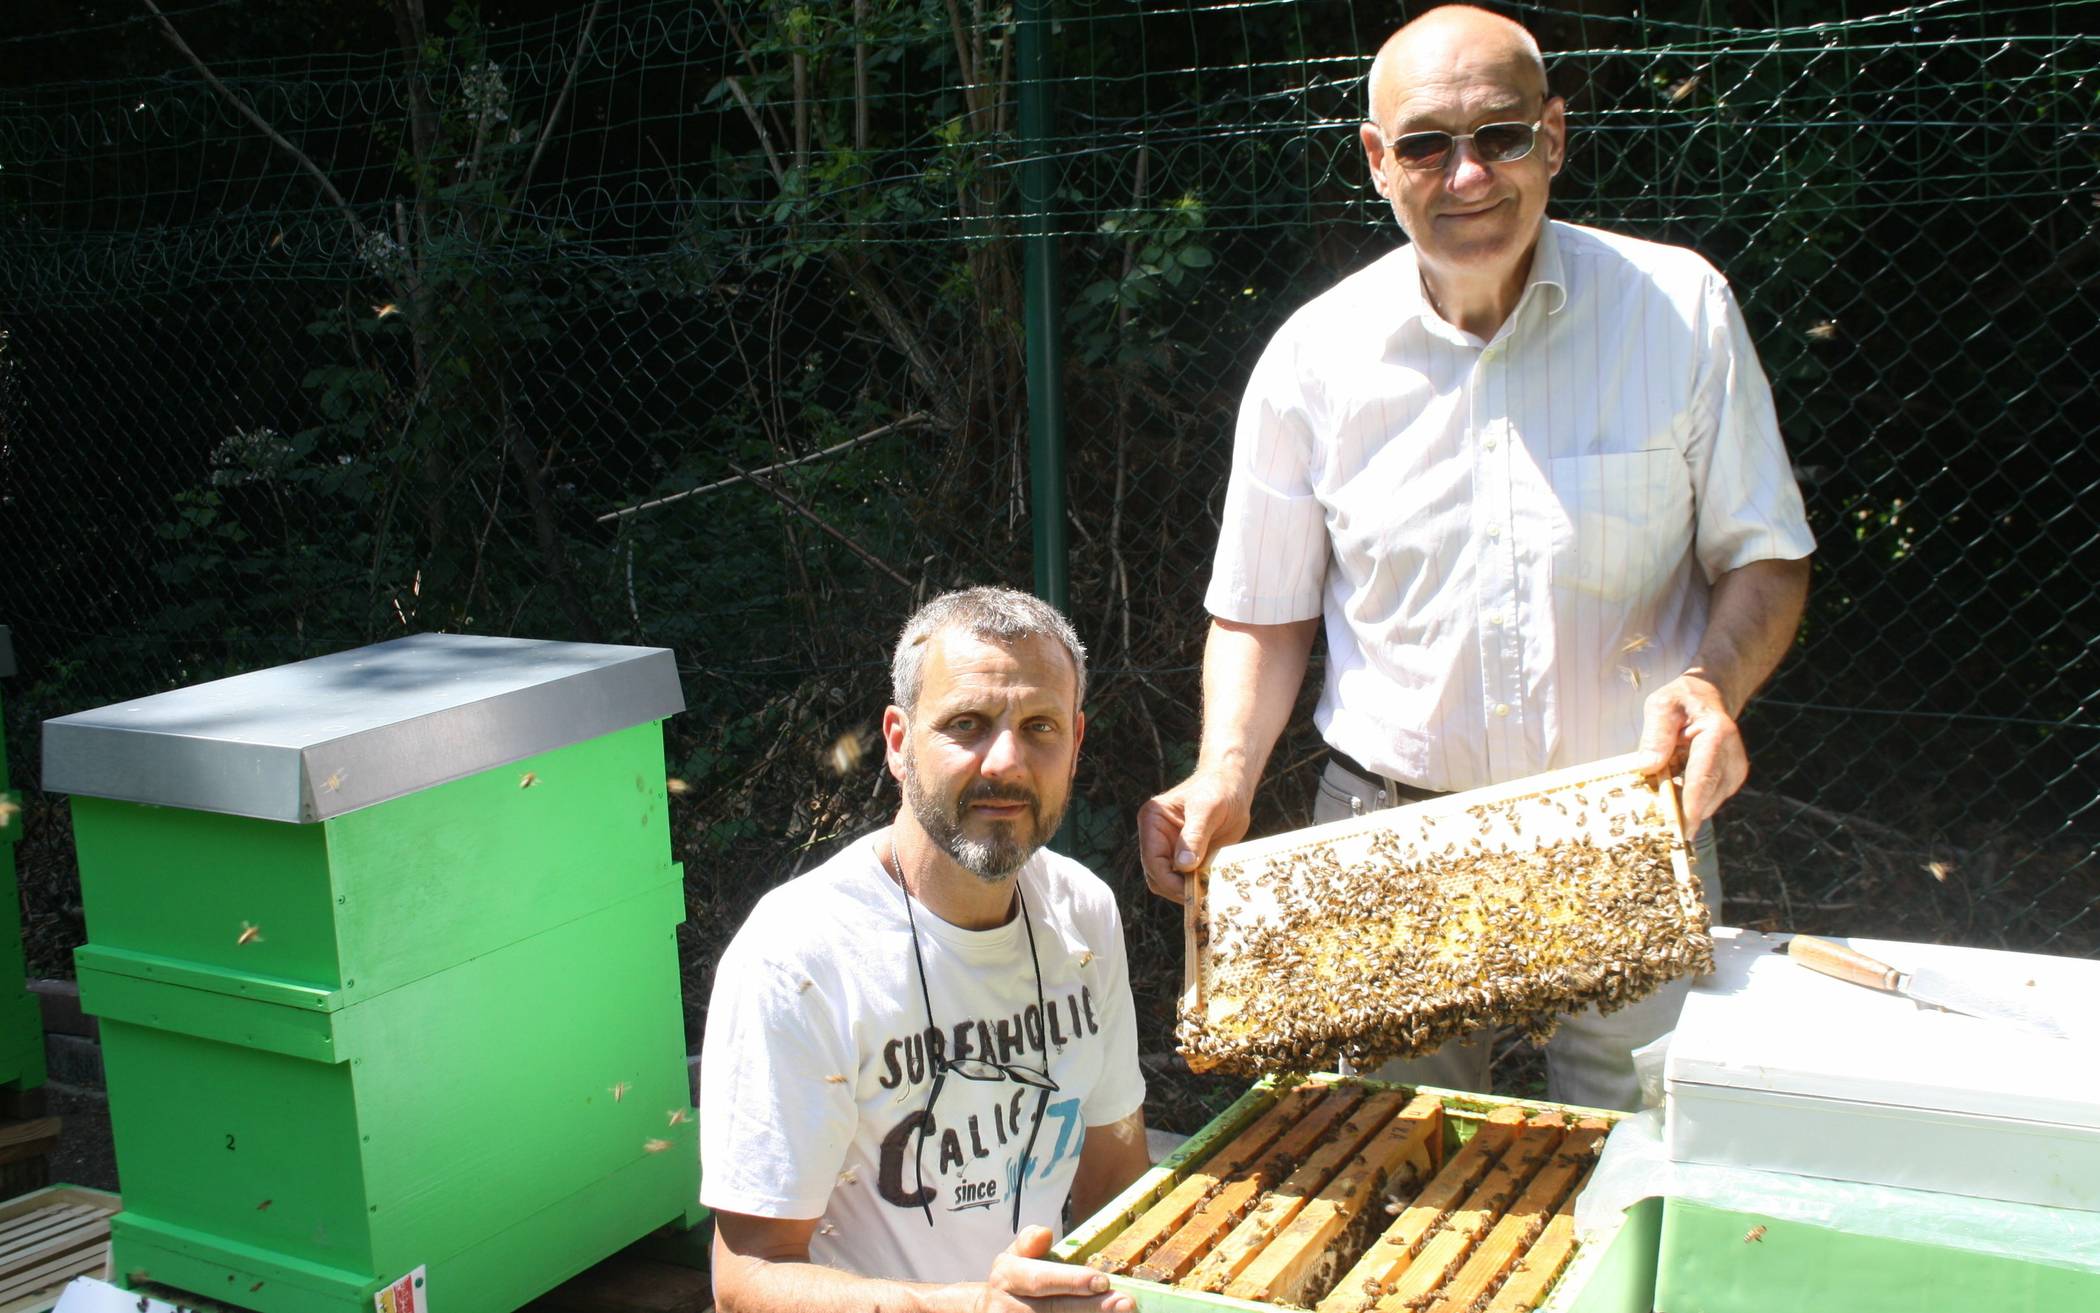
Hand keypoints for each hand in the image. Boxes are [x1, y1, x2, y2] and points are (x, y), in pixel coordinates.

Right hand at [974, 1226, 1132, 1312]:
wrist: (989, 1312)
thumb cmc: (1013, 1282)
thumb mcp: (1014, 1258)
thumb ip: (1029, 1243)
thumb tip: (1044, 1233)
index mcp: (1007, 1276)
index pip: (1041, 1279)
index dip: (1072, 1281)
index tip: (1102, 1281)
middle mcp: (1006, 1306)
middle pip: (1055, 1309)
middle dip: (1093, 1307)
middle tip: (1125, 1304)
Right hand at [1137, 771, 1251, 903]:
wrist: (1234, 786)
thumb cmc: (1219, 790)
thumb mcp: (1207, 810)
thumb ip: (1194, 836)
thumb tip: (1183, 865)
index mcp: (1152, 820)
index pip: (1152, 860)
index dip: (1169, 881)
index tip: (1191, 892)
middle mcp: (1155, 837)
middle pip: (1157, 876)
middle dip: (1177, 889)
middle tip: (1203, 898)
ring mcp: (1169, 848)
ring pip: (1169, 882)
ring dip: (1187, 891)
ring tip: (1209, 894)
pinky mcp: (1186, 857)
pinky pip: (1185, 880)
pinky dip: (1196, 888)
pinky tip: (1211, 888)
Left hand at [1634, 672, 1746, 837]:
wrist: (1708, 698)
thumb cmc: (1681, 701)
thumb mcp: (1661, 706)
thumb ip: (1656, 734)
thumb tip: (1647, 767)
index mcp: (1718, 734)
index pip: (1703, 777)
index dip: (1692, 806)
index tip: (1681, 831)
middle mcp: (1733, 757)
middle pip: (1705, 797)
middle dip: (1678, 809)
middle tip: (1650, 810)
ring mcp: (1734, 773)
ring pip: (1704, 805)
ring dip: (1680, 802)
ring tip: (1663, 779)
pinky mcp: (1729, 784)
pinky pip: (1704, 802)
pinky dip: (1686, 799)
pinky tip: (1673, 781)